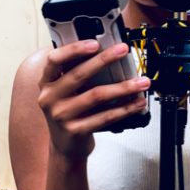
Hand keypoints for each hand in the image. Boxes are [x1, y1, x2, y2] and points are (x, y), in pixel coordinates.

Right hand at [37, 40, 149, 161]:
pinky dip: (125, 109)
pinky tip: (137, 102)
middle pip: (79, 74)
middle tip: (123, 50)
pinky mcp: (76, 131)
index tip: (94, 43)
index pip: (55, 60)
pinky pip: (105, 117)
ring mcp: (62, 115)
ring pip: (97, 95)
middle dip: (104, 59)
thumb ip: (76, 71)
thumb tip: (105, 50)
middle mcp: (50, 98)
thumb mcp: (65, 90)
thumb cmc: (69, 111)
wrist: (65, 146)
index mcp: (47, 82)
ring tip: (141, 81)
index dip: (73, 49)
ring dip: (123, 87)